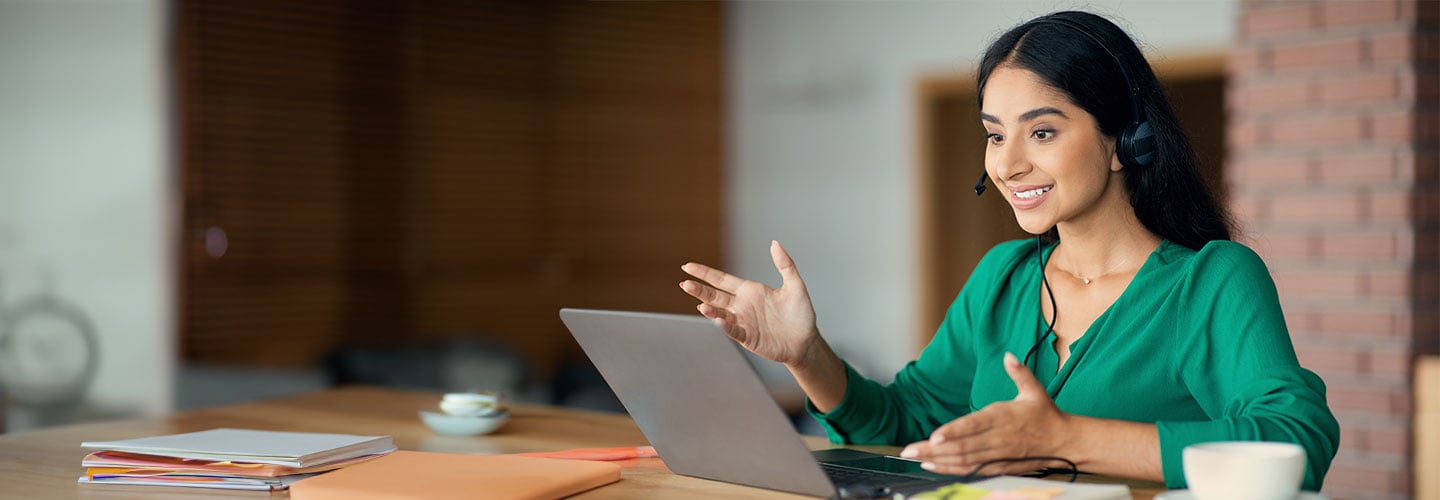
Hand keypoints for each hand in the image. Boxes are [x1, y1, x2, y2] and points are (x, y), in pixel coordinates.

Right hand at [679, 241, 819, 366]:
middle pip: (715, 296)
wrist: (806, 341)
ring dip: (709, 309)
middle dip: (700, 290)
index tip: (688, 267)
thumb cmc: (801, 314)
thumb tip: (775, 243)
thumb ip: (785, 264)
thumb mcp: (795, 286)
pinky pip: (732, 330)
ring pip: (720, 314)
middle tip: (685, 284)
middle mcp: (742, 305)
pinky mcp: (747, 337)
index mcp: (749, 290)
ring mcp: (743, 322)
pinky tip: (717, 319)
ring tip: (700, 304)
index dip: (705, 273)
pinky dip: (724, 326)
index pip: (722, 279)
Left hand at [899, 353, 1071, 475]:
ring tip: (915, 457)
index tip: (934, 436)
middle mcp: (998, 438)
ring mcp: (998, 454)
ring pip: (964, 460)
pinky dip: (951, 469)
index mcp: (1003, 417)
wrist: (1065, 442)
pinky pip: (971, 469)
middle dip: (933, 449)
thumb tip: (1008, 356)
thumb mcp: (1034, 389)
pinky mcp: (999, 466)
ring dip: (938, 460)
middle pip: (962, 446)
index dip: (953, 432)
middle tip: (909, 449)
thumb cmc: (1046, 414)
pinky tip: (933, 465)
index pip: (974, 425)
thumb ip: (1019, 372)